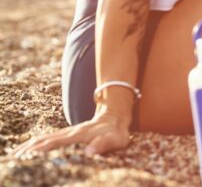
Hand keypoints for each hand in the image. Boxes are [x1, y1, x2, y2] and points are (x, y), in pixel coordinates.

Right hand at [12, 108, 131, 157]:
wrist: (115, 117)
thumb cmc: (115, 132)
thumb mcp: (114, 139)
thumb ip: (102, 145)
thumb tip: (88, 153)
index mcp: (79, 135)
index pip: (58, 142)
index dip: (44, 148)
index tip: (30, 154)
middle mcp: (70, 132)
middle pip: (45, 139)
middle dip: (30, 148)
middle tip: (15, 156)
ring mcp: (67, 132)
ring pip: (44, 138)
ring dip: (29, 145)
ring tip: (15, 153)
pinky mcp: (66, 134)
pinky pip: (47, 137)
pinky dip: (34, 142)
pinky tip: (27, 147)